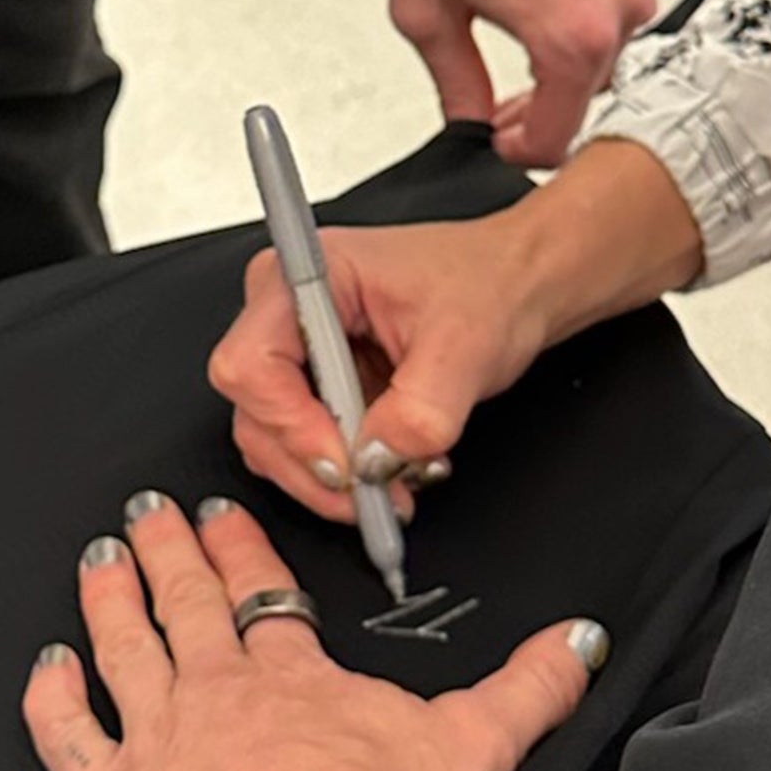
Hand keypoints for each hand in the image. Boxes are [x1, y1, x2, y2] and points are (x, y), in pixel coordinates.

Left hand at [22, 493, 603, 770]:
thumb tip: (583, 638)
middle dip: (168, 551)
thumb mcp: (474, 743)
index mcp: (295, 679)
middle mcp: (222, 693)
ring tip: (98, 553)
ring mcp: (162, 740)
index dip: (240, 550)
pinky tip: (44, 663)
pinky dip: (52, 697)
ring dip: (109, 596)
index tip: (220, 513)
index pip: (262, 596)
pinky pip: (68, 736)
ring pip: (124, 648)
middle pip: (188, 605)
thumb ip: (529, 683)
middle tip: (146, 510)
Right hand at [208, 142, 702, 514]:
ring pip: (274, 439)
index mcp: (310, 275)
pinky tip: (394, 470)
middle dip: (316, 465)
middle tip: (376, 496)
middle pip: (256, 412)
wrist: (518, 284)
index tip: (345, 463)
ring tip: (397, 485)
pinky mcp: (319, 383)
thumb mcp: (468, 346)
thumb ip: (422, 409)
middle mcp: (288, 309)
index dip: (292, 425)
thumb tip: (376, 460)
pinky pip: (305, 445)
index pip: (251, 364)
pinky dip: (345, 472)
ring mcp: (300, 349)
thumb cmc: (491, 283)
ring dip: (332, 478)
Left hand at [383, 0, 656, 166]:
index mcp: (571, 36)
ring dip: (567, 41)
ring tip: (515, 15)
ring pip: (607, 37)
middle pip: (587, 88)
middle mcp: (619, 4)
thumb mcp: (426, 8)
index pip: (558, 135)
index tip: (503, 139)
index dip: (522, 149)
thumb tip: (468, 117)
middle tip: (500, 91)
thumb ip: (455, 79)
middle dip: (543, 97)